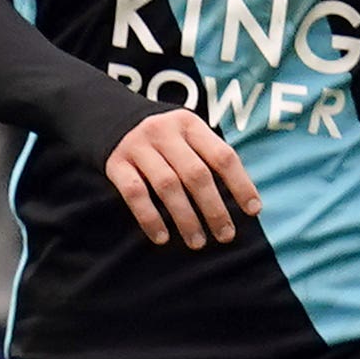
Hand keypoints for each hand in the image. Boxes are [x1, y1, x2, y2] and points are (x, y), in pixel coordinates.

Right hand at [102, 107, 261, 247]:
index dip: (241, 184)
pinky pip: (134, 194)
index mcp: (189, 124)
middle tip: (226, 235)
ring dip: (186, 219)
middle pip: (196, 174)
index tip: (253, 211)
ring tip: (198, 242)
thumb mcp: (185, 133)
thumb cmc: (160, 136)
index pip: (222, 156)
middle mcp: (164, 132)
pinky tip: (162, 237)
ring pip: (167, 186)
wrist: (106, 116)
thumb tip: (241, 199)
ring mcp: (137, 147)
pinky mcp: (115, 164)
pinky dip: (149, 218)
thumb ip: (207, 156)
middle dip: (214, 209)